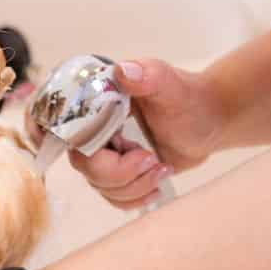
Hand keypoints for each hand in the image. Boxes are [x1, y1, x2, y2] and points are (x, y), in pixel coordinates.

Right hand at [67, 59, 224, 209]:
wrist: (209, 120)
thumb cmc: (189, 98)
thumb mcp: (170, 85)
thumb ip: (149, 76)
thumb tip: (124, 71)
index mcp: (95, 104)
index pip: (61, 125)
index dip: (62, 140)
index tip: (90, 145)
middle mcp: (93, 130)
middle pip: (83, 165)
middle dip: (119, 172)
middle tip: (150, 159)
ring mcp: (104, 155)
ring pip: (99, 185)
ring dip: (134, 185)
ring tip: (160, 167)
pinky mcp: (118, 174)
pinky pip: (112, 198)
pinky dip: (135, 197)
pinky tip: (155, 183)